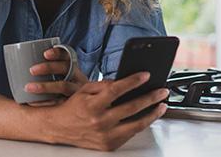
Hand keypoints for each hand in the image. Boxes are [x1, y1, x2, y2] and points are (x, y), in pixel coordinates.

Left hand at [24, 47, 87, 103]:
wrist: (82, 109)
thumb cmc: (60, 88)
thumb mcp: (58, 77)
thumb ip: (45, 70)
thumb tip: (17, 61)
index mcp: (73, 67)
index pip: (67, 56)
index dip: (57, 53)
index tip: (44, 54)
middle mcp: (78, 77)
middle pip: (66, 68)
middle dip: (49, 67)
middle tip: (32, 70)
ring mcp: (78, 91)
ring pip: (64, 86)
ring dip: (45, 86)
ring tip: (28, 87)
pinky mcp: (73, 105)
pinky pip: (60, 103)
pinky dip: (45, 103)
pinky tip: (32, 102)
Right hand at [41, 72, 168, 150]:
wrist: (59, 128)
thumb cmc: (73, 107)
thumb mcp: (84, 90)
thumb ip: (103, 85)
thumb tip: (123, 82)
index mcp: (92, 105)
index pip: (117, 90)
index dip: (133, 81)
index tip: (145, 76)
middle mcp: (100, 121)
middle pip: (132, 107)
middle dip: (150, 97)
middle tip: (162, 91)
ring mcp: (105, 135)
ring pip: (137, 124)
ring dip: (153, 113)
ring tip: (161, 105)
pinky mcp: (109, 145)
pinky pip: (130, 134)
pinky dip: (141, 124)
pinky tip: (147, 116)